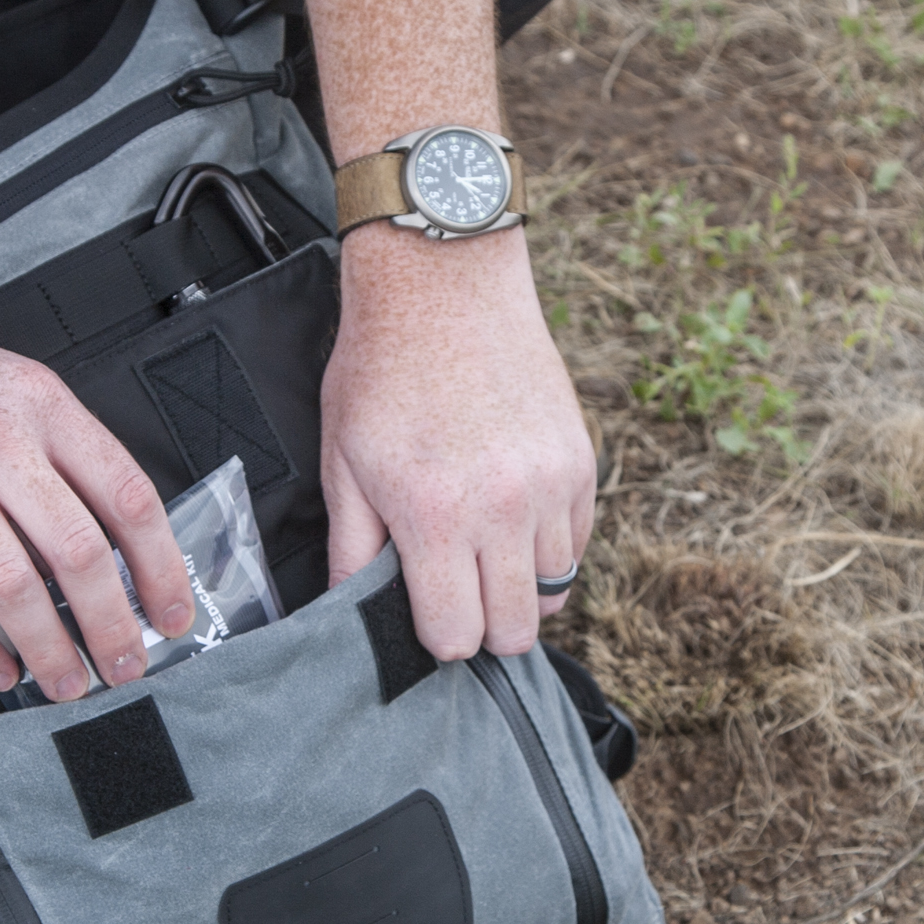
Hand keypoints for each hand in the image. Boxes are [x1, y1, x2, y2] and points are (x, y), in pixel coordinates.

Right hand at [0, 269, 193, 699]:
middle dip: (112, 624)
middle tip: (124, 666)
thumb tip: (100, 526)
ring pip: (14, 585)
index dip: (161, 566)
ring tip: (64, 682)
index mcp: (35, 400)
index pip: (126, 493)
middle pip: (79, 550)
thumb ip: (46, 443)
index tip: (173, 611)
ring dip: (49, 649)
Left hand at [320, 225, 595, 657]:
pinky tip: (508, 520)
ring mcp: (551, 486)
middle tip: (451, 591)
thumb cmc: (381, 373)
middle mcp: (504, 510)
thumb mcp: (343, 464)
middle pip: (514, 630)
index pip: (455, 637)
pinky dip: (546, 549)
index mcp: (435, 517)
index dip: (433, 636)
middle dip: (480, 626)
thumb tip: (347, 613)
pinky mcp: (580, 463)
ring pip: (553, 592)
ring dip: (517, 589)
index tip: (419, 610)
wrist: (443, 287)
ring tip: (479, 553)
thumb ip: (351, 550)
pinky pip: (576, 545)